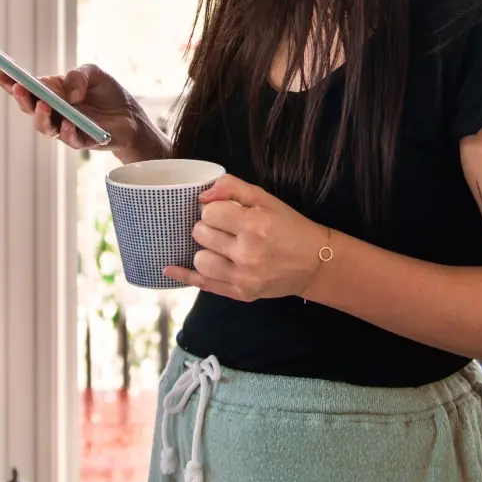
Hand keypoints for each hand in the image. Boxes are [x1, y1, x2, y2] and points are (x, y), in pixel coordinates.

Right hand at [0, 63, 167, 160]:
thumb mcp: (95, 72)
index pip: (28, 87)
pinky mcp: (81, 140)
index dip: (12, 81)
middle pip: (30, 107)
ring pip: (44, 126)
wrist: (131, 116)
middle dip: (22, 98)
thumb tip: (70, 93)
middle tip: (20, 88)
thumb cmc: (108, 92)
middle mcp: (54, 111)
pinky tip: (70, 123)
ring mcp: (65, 127)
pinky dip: (68, 131)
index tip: (0, 73)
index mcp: (53, 92)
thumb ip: (79, 75)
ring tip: (43, 105)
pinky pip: (69, 139)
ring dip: (40, 116)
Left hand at [163, 175, 331, 301]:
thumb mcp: (265, 199)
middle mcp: (247, 253)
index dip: (214, 209)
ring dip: (205, 249)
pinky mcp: (240, 294)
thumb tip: (203, 194)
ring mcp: (242, 277)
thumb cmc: (288, 226)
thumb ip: (232, 188)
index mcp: (254, 225)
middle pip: (201, 234)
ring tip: (221, 246)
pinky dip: (183, 275)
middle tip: (224, 228)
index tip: (225, 212)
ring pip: (199, 260)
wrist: (313, 262)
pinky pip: (202, 284)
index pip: (209, 212)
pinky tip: (168, 268)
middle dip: (207, 227)